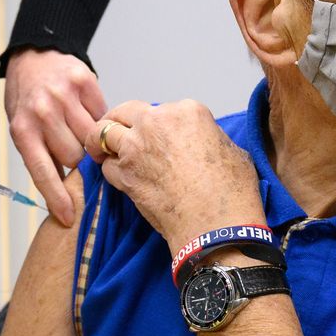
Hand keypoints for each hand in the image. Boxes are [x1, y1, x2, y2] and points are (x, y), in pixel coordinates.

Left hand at [5, 48, 107, 225]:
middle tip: (79, 157)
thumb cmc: (26, 98)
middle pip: (74, 158)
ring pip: (91, 138)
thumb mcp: (22, 128)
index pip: (43, 172)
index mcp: (22, 129)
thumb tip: (64, 193)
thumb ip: (40, 155)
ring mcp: (64, 95)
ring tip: (85, 136)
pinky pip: (102, 113)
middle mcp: (42, 112)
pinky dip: (99, 119)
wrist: (34, 56)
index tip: (70, 218)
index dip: (57, 198)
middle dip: (77, 163)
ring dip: (92, 142)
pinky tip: (89, 114)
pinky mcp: (84, 81)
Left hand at [94, 100, 264, 253]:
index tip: (160, 137)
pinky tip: (118, 176)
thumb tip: (202, 142)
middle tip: (119, 132)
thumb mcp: (232, 150)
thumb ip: (209, 137)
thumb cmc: (231, 193)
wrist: (216, 226)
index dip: (159, 123)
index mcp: (186, 111)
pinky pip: (106, 166)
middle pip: (125, 110)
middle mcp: (156, 121)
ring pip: (103, 132)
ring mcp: (136, 147)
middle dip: (120, 121)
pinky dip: (109, 170)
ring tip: (103, 151)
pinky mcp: (123, 174)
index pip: (162, 109)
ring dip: (103, 142)